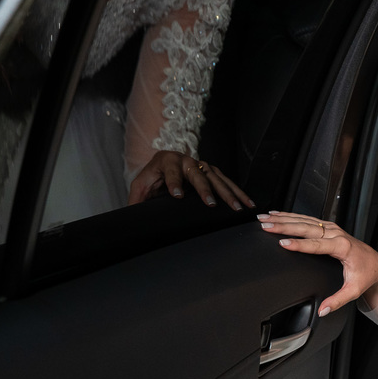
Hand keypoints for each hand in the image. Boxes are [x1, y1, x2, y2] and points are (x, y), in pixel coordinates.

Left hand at [128, 150, 254, 210]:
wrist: (162, 168)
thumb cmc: (151, 180)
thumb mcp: (140, 188)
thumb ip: (136, 201)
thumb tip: (130, 219)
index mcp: (165, 160)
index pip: (170, 171)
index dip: (174, 182)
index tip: (177, 195)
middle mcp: (185, 159)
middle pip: (197, 173)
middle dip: (205, 188)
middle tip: (210, 203)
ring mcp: (201, 164)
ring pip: (216, 177)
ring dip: (228, 192)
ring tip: (237, 207)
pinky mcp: (211, 171)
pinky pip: (226, 181)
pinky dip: (237, 192)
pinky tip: (246, 203)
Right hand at [256, 211, 377, 315]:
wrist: (377, 264)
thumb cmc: (366, 275)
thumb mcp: (354, 290)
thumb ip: (337, 300)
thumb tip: (323, 310)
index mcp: (342, 247)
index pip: (316, 245)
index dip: (299, 244)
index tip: (283, 243)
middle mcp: (336, 234)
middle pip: (306, 228)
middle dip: (284, 226)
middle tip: (266, 225)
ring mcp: (332, 229)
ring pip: (304, 220)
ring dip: (283, 218)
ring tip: (265, 217)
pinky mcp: (329, 227)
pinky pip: (307, 219)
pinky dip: (291, 216)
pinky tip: (278, 215)